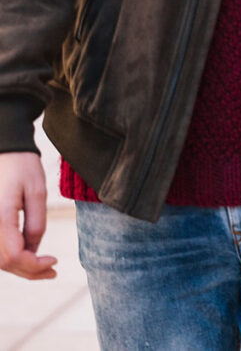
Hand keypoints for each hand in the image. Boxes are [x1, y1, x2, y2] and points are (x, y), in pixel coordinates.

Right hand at [0, 152, 56, 279]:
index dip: (34, 265)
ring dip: (20, 267)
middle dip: (29, 271)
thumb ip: (36, 224)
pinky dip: (11, 257)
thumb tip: (34, 251)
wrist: (3, 150)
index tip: (55, 261)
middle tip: (53, 270)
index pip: (14, 256)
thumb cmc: (22, 167)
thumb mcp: (37, 192)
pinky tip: (29, 257)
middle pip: (4, 262)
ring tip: (45, 268)